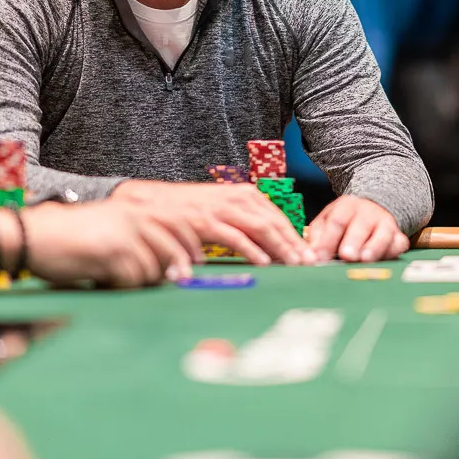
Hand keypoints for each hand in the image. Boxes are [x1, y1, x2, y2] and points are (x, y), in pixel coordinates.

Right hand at [22, 200, 193, 286]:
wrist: (32, 236)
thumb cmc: (68, 238)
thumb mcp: (108, 227)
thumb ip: (136, 239)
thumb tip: (167, 267)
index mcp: (134, 208)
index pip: (178, 222)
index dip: (191, 245)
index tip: (196, 264)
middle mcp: (133, 217)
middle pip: (172, 248)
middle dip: (177, 268)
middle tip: (178, 281)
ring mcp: (124, 233)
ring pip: (153, 268)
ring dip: (139, 281)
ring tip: (115, 278)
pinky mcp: (112, 251)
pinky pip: (132, 280)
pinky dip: (121, 287)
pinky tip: (102, 282)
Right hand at [110, 180, 315, 265]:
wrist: (149, 205)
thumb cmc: (187, 212)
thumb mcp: (220, 209)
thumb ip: (243, 221)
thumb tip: (271, 243)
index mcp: (243, 193)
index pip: (277, 216)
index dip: (294, 236)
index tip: (308, 254)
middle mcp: (236, 197)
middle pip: (274, 222)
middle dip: (294, 244)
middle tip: (310, 264)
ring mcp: (221, 207)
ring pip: (260, 228)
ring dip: (280, 248)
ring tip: (295, 265)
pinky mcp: (205, 221)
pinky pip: (235, 236)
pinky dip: (252, 249)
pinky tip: (265, 263)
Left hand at [307, 196, 408, 262]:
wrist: (375, 209)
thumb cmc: (345, 221)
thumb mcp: (327, 221)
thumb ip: (317, 237)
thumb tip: (310, 256)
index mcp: (347, 206)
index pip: (336, 222)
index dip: (327, 241)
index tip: (319, 258)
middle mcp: (368, 212)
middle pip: (360, 226)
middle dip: (353, 241)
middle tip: (346, 256)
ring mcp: (386, 223)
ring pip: (382, 235)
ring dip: (374, 248)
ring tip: (364, 259)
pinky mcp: (399, 237)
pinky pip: (399, 244)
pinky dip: (392, 252)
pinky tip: (383, 260)